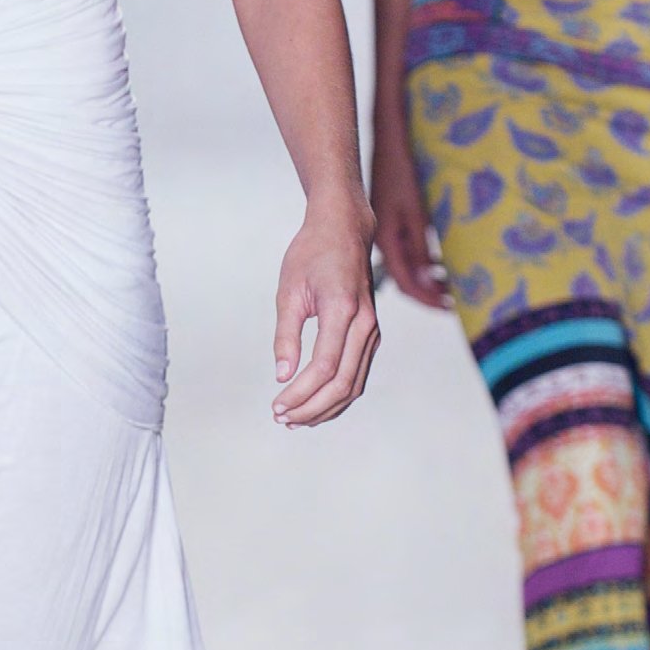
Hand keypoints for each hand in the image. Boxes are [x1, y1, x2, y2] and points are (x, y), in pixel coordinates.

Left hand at [272, 199, 380, 426]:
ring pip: (354, 385)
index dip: (301, 392)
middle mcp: (365, 324)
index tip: (277, 405)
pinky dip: (338, 395)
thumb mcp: (289, 291)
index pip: (325, 366)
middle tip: (282, 418)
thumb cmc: (312, 254)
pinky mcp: (371, 335)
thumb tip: (282, 375)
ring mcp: (373, 331)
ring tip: (295, 418)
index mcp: (342, 309)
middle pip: (342, 382)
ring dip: (325, 407)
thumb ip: (286, 335)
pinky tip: (314, 404)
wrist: (344, 230)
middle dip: (311, 407)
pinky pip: (358, 374)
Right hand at [368, 133, 449, 310]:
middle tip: (454, 301)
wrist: (390, 139)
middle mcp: (385, 240)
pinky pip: (409, 251)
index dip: (428, 299)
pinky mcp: (395, 222)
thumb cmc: (402, 169)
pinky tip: (441, 261)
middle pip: (406, 280)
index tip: (450, 306)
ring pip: (409, 267)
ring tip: (451, 284)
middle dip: (430, 292)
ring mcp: (389, 232)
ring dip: (429, 278)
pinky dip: (426, 262)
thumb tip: (428, 282)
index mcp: (387, 240)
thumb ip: (421, 248)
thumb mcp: (416, 211)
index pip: (406, 283)